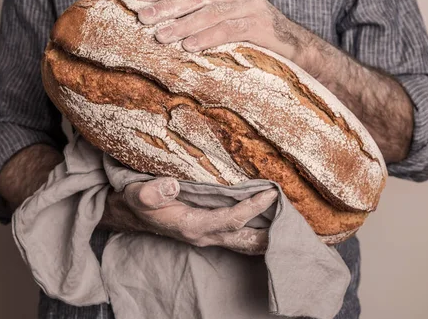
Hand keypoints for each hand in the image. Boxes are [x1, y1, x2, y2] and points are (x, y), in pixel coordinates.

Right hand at [99, 177, 277, 254]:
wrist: (130, 213)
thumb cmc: (136, 201)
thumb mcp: (137, 193)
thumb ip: (152, 192)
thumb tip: (172, 184)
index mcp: (192, 225)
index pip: (231, 219)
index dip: (253, 207)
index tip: (272, 192)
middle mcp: (205, 235)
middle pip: (247, 240)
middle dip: (272, 234)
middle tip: (297, 222)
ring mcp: (208, 236)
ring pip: (245, 242)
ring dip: (267, 235)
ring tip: (292, 223)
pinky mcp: (209, 231)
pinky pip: (239, 235)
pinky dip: (256, 230)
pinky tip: (270, 221)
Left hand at [132, 0, 319, 73]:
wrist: (293, 45)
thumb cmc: (251, 33)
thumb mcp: (227, 16)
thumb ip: (202, 12)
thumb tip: (162, 22)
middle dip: (166, 7)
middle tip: (143, 18)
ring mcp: (250, 4)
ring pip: (209, 12)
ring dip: (182, 25)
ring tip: (161, 36)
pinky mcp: (259, 24)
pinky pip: (228, 29)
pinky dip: (207, 38)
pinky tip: (190, 47)